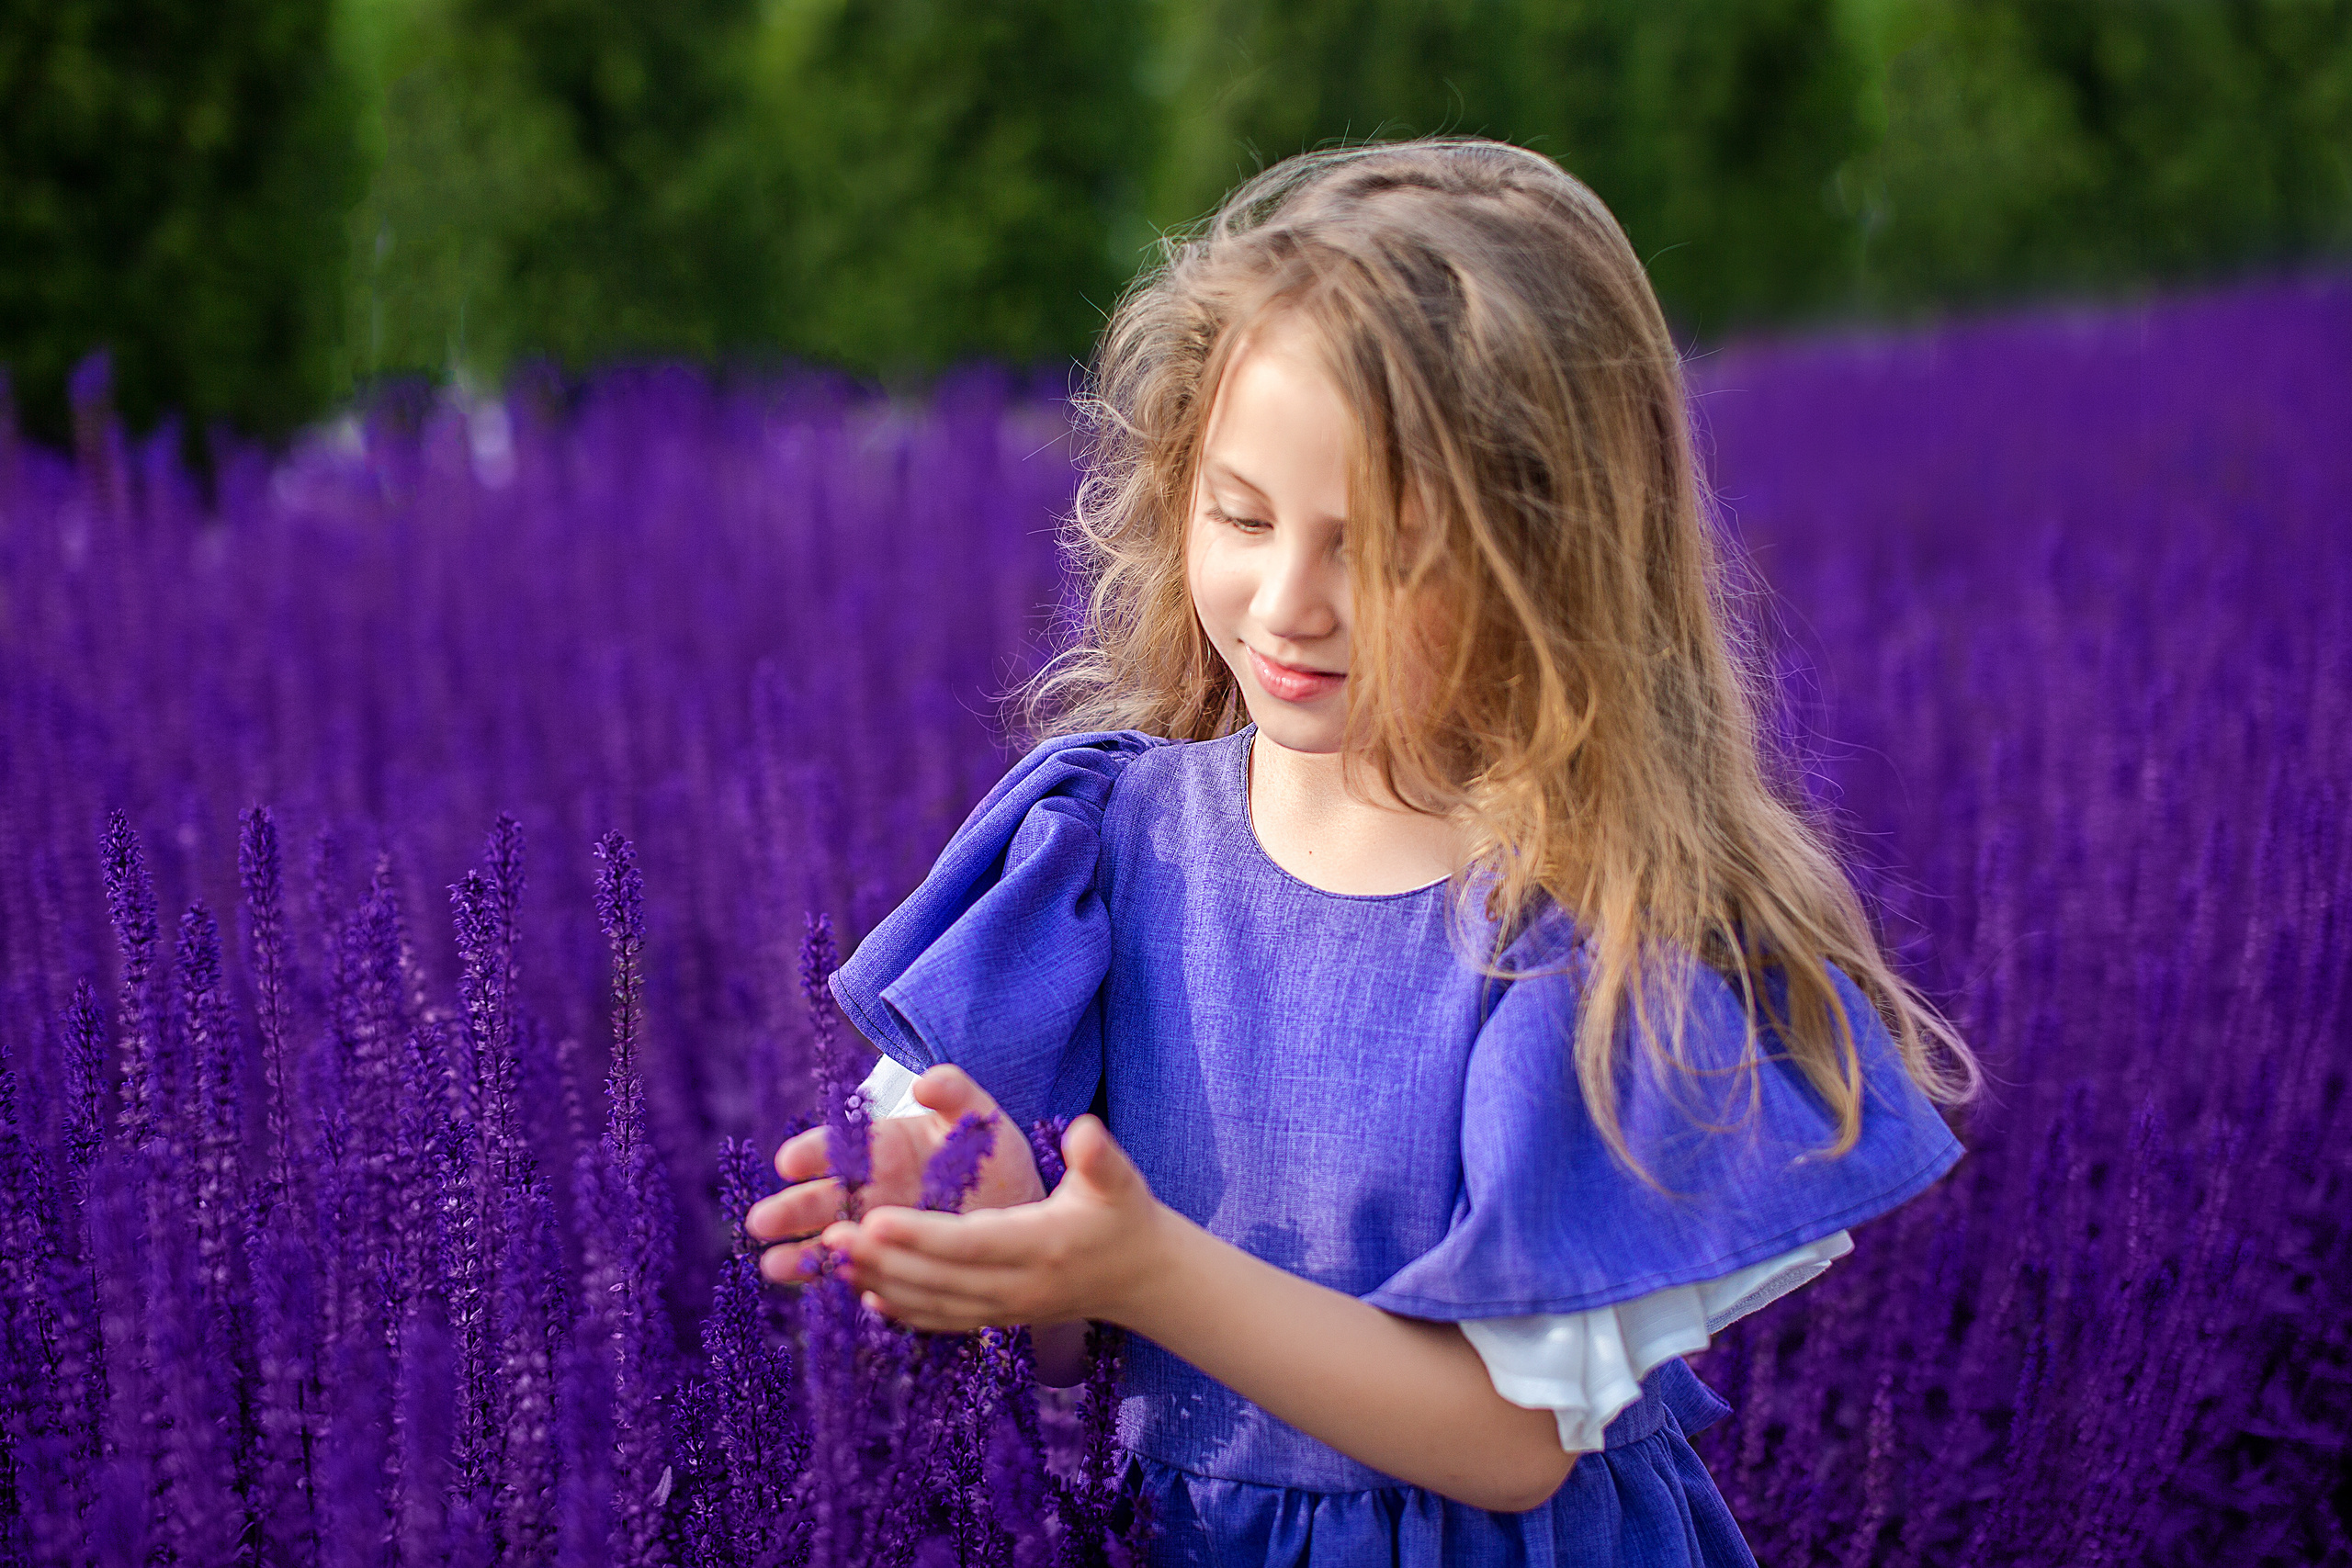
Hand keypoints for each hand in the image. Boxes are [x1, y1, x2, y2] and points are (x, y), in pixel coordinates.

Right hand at [745, 1063, 1044, 1283]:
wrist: (1016, 1202)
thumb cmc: (988, 1151)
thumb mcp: (976, 1117)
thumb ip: (954, 1094)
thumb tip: (927, 1081)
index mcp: (883, 1146)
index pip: (841, 1146)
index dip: (814, 1153)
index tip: (788, 1162)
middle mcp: (871, 1187)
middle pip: (825, 1197)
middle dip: (793, 1209)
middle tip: (761, 1222)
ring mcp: (877, 1228)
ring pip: (832, 1240)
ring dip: (803, 1254)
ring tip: (773, 1266)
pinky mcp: (890, 1261)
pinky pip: (862, 1273)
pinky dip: (845, 1281)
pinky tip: (827, 1291)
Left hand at [821, 1115, 1166, 1332]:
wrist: (1139, 1276)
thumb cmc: (1123, 1213)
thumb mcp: (1118, 1178)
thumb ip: (1099, 1156)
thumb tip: (1085, 1131)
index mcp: (1043, 1245)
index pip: (971, 1243)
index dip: (919, 1235)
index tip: (872, 1218)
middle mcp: (1020, 1287)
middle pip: (939, 1279)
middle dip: (881, 1260)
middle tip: (829, 1236)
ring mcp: (1006, 1311)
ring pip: (932, 1303)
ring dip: (879, 1283)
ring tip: (830, 1259)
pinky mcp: (998, 1320)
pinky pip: (941, 1320)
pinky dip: (901, 1310)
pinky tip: (865, 1294)